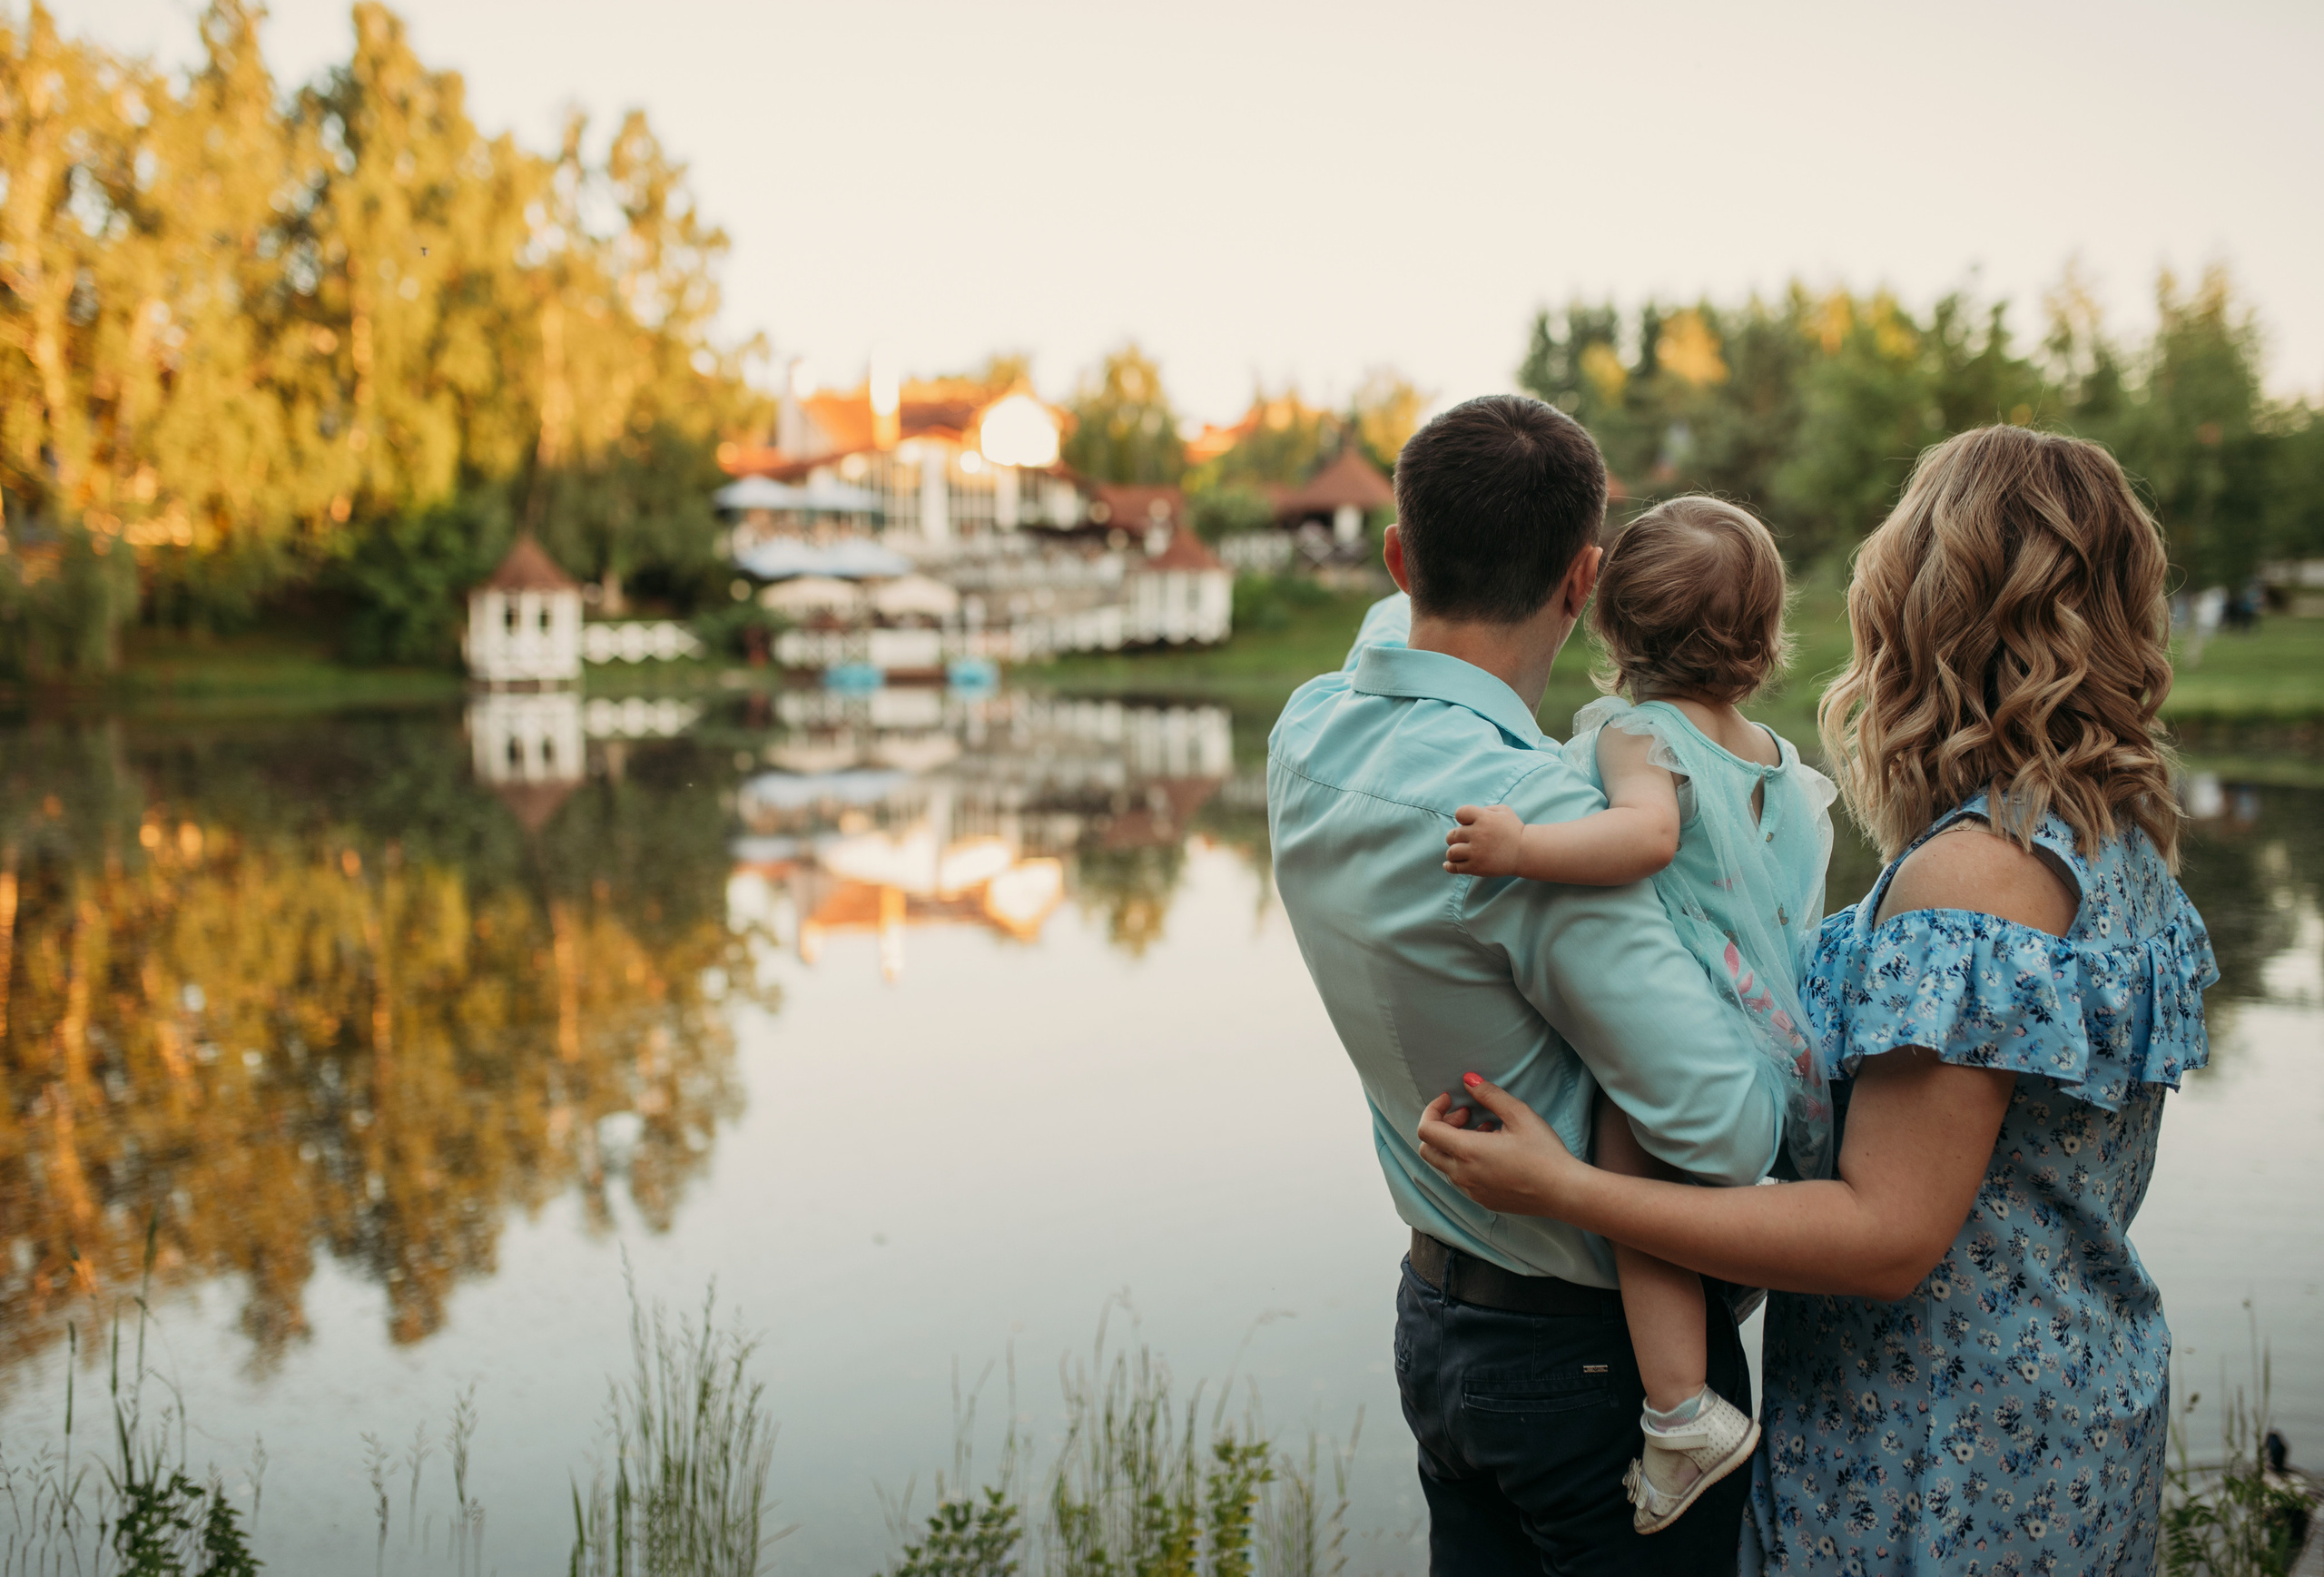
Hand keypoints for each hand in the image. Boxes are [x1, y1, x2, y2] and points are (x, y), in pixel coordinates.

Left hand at [1417, 1074, 1584, 1215]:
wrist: (1563, 1192)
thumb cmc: (1544, 1152)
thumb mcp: (1519, 1114)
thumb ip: (1489, 1094)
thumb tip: (1467, 1080)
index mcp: (1467, 1152)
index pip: (1426, 1130)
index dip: (1433, 1109)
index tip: (1450, 1099)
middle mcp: (1462, 1175)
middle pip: (1427, 1149)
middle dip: (1441, 1126)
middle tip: (1466, 1114)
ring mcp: (1471, 1190)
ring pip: (1444, 1164)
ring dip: (1455, 1144)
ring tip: (1486, 1130)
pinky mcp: (1482, 1200)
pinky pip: (1461, 1178)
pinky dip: (1466, 1161)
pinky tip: (1493, 1152)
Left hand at [1444, 804, 1524, 876]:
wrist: (1525, 852)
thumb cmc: (1514, 830)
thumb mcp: (1504, 811)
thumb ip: (1485, 809)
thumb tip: (1467, 816)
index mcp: (1484, 818)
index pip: (1459, 813)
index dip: (1462, 817)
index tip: (1468, 823)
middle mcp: (1478, 834)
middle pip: (1452, 835)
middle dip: (1455, 837)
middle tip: (1464, 840)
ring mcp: (1476, 852)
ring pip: (1451, 852)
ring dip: (1453, 852)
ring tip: (1459, 852)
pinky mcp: (1476, 867)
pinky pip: (1455, 867)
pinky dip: (1450, 866)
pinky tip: (1449, 864)